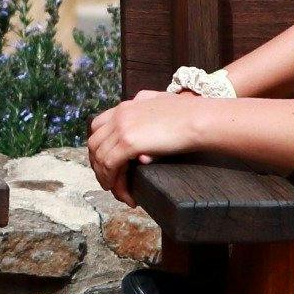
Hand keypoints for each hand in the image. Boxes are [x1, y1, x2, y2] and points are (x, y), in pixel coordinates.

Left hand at [86, 90, 205, 207]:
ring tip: (118, 193)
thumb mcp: (161, 100)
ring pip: (100, 157)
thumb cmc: (189, 113)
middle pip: (94, 144)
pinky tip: (124, 192)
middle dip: (98, 166)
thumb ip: (146, 101)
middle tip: (109, 182)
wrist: (199, 118)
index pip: (98, 127)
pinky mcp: (129, 142)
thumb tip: (139, 102)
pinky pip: (110, 165)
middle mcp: (119, 115)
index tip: (106, 163)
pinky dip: (113, 181)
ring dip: (106, 178)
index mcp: (125, 106)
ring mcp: (122, 128)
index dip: (98, 148)